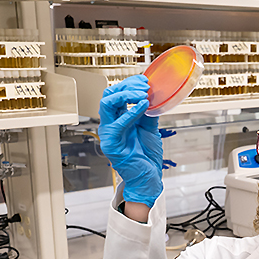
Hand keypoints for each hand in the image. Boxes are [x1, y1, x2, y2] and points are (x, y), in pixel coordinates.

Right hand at [98, 75, 174, 207]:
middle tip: (145, 87)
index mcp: (118, 119)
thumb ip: (148, 112)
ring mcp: (109, 133)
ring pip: (107, 104)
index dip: (129, 84)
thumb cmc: (146, 156)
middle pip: (109, 95)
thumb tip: (152, 95)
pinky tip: (143, 106)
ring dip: (126, 95)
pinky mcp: (111, 143)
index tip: (145, 81)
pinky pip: (118, 123)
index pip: (116, 94)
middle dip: (127, 86)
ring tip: (143, 95)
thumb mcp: (150, 128)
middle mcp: (111, 124)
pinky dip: (131, 111)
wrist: (147, 177)